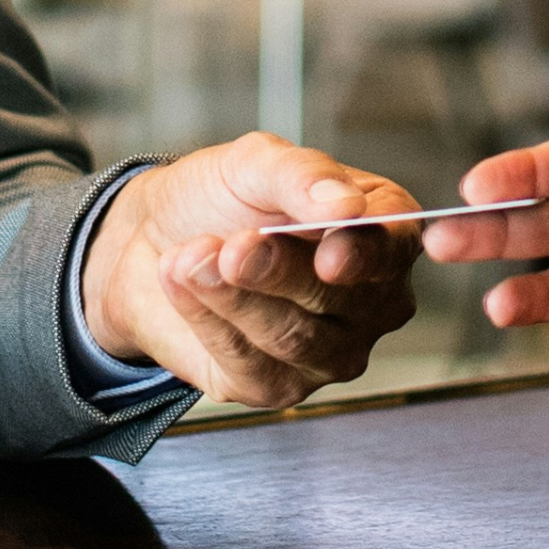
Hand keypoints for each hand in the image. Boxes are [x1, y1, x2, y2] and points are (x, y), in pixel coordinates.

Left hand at [81, 136, 420, 406]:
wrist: (152, 239)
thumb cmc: (220, 198)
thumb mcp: (254, 162)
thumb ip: (302, 174)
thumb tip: (346, 205)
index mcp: (380, 230)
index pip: (395, 246)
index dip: (367, 253)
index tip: (329, 254)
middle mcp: (370, 299)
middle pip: (344, 297)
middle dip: (279, 270)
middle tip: (234, 247)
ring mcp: (331, 350)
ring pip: (295, 337)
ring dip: (233, 294)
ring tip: (189, 255)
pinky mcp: (277, 386)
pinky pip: (248, 361)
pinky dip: (206, 317)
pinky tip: (181, 280)